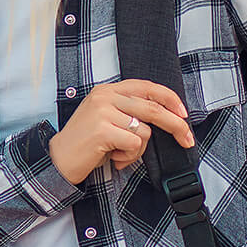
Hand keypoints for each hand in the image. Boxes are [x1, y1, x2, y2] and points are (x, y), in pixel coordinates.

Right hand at [48, 79, 194, 184]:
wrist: (58, 159)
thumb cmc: (87, 143)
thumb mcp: (107, 118)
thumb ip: (130, 111)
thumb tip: (166, 116)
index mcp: (108, 90)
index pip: (147, 87)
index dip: (170, 99)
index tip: (184, 114)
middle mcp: (105, 96)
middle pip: (153, 108)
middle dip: (176, 125)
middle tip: (188, 139)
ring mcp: (103, 112)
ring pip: (144, 131)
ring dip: (137, 150)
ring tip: (118, 153)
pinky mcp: (103, 130)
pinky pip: (134, 144)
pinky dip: (128, 157)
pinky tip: (112, 158)